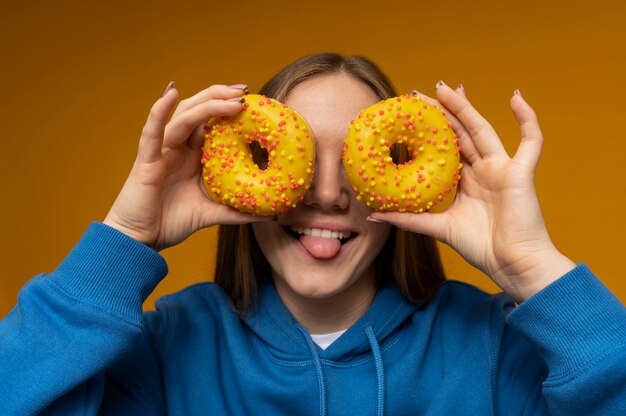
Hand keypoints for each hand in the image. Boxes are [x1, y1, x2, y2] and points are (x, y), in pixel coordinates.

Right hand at [104, 83, 269, 250]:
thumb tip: (269, 214)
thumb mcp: (210, 213)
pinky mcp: (147, 159)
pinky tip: (171, 93)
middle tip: (244, 91)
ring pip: (183, 116)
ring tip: (231, 96)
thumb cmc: (170, 223)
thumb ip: (237, 211)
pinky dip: (159, 111)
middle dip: (221, 96)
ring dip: (207, 103)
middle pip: (198, 111)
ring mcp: (162, 151)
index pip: (211, 123)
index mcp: (192, 156)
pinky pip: (152, 131)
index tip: (252, 101)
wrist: (141, 240)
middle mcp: (178, 148)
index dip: (228, 109)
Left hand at [370, 83, 574, 301]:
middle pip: (460, 133)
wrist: (511, 265)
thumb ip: (407, 219)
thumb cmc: (480, 248)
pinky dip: (527, 118)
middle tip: (420, 95)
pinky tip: (515, 96)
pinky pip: (530, 140)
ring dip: (466, 107)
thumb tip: (372, 214)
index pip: (445, 148)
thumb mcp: (437, 227)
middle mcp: (483, 170)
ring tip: (448, 87)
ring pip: (483, 130)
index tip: (409, 116)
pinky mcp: (521, 172)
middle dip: (442, 113)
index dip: (429, 132)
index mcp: (466, 181)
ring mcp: (502, 168)